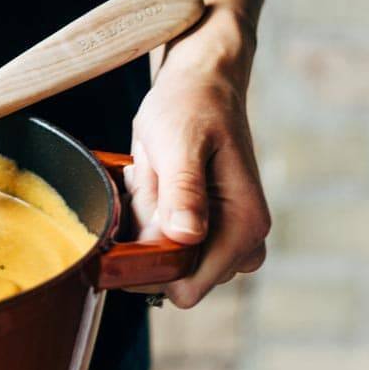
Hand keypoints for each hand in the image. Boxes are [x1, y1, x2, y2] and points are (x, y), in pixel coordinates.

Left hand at [123, 9, 269, 308]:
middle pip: (173, 277)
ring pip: (162, 259)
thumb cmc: (192, 105)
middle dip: (146, 241)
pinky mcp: (203, 226)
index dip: (149, 272)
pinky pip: (159, 240)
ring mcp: (222, 235)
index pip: (189, 288)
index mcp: (244, 226)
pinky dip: (144, 216)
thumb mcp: (181, 142)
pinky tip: (150, 179)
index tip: (124, 236)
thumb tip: (186, 237)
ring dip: (144, 225)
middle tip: (147, 186)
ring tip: (151, 177)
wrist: (199, 81)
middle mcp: (240, 239)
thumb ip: (184, 190)